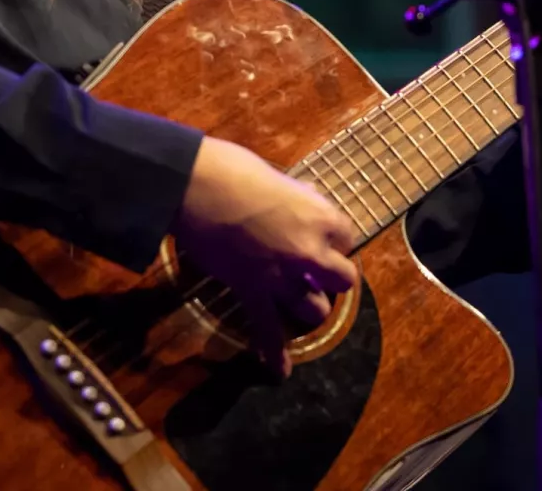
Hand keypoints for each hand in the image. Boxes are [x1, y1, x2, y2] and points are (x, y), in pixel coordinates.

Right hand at [173, 136, 357, 378]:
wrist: (194, 186)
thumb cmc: (233, 170)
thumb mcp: (278, 178)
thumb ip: (297, 199)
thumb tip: (302, 202)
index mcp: (321, 217)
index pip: (347, 236)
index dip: (331, 236)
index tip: (315, 231)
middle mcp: (310, 252)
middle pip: (343, 279)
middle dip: (329, 275)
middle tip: (311, 267)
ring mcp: (282, 277)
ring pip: (316, 310)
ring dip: (308, 305)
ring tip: (297, 299)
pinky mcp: (252, 291)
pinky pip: (267, 329)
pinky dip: (274, 352)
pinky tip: (280, 371)